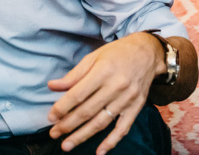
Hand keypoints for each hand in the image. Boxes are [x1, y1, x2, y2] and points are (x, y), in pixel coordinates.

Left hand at [47, 32, 162, 153]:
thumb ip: (74, 75)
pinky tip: (99, 152)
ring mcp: (127, 99)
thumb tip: (52, 86)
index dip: (62, 108)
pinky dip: (111, 142)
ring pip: (102, 122)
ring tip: (67, 145)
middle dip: (68, 125)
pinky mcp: (136, 107)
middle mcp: (116, 86)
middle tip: (54, 134)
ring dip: (83, 136)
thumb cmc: (117, 53)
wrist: (147, 52)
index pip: (78, 95)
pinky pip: (123, 128)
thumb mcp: (94, 57)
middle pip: (88, 111)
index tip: (51, 117)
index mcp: (103, 71)